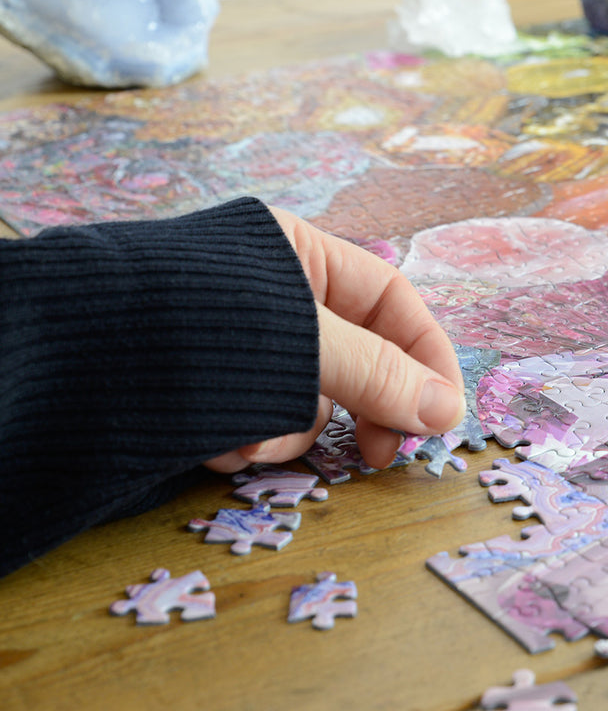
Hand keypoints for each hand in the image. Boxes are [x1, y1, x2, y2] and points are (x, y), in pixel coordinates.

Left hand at [205, 207, 464, 472]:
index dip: (426, 356)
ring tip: (248, 442)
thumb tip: (444, 410)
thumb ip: (377, 374)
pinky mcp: (205, 389)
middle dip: (362, 408)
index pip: (392, 299)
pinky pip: (258, 421)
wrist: (58, 359)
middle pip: (357, 357)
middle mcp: (272, 295)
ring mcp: (238, 344)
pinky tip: (218, 445)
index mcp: (298, 253)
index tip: (442, 416)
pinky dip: (247, 441)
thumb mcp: (299, 344)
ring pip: (306, 399)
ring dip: (288, 432)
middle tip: (377, 456)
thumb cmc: (183, 324)